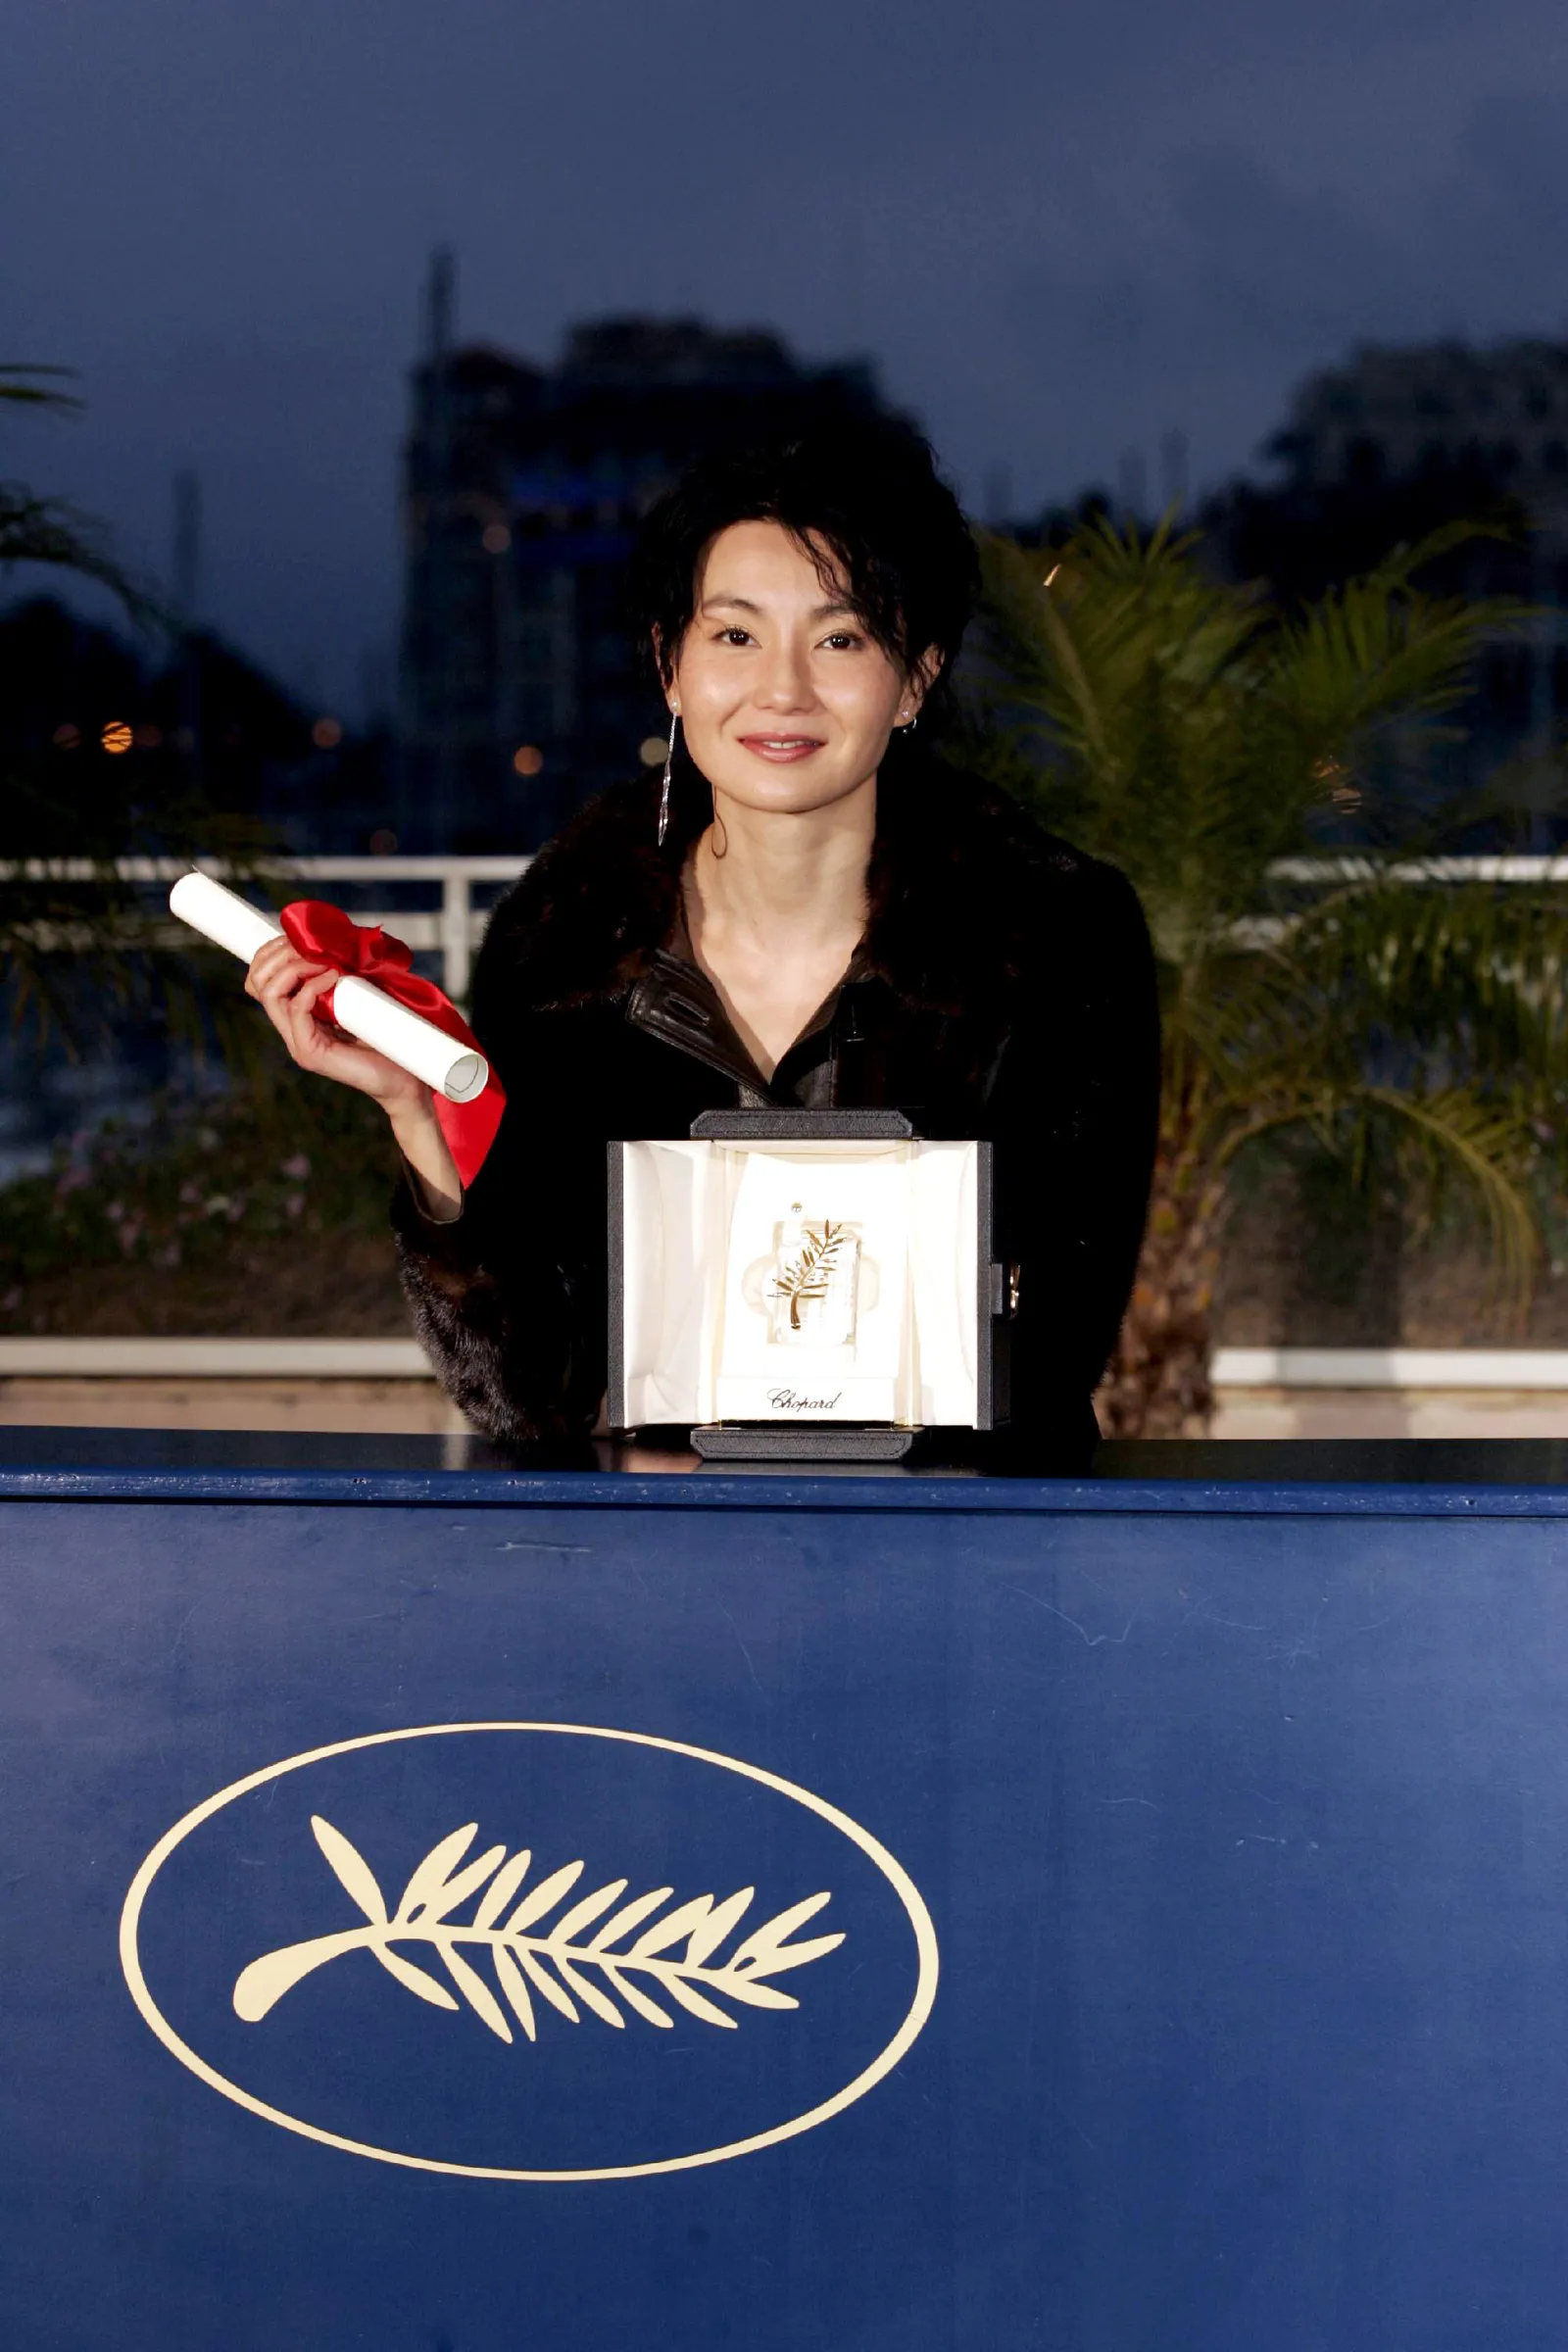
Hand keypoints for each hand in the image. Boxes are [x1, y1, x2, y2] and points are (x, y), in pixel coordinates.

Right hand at [244, 937, 463, 1215]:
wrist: (405, 1080)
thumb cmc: (387, 1040)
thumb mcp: (359, 1000)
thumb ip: (343, 979)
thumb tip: (337, 941)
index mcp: (297, 1016)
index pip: (259, 981)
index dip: (269, 953)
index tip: (295, 936)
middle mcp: (291, 1030)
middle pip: (257, 983)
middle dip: (279, 955)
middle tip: (309, 946)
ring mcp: (298, 1043)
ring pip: (271, 994)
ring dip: (295, 967)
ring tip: (324, 960)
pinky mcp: (311, 1053)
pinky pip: (298, 1009)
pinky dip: (313, 986)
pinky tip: (335, 976)